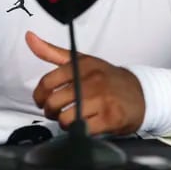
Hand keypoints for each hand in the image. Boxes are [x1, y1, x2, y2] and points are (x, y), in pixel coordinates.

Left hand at [26, 31, 144, 135]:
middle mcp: (92, 80)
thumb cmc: (107, 78)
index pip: (48, 82)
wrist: (141, 93)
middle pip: (54, 102)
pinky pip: (82, 130)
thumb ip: (52, 52)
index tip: (41, 100)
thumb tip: (29, 37)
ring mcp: (102, 99)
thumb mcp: (81, 61)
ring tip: (71, 119)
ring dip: (64, 123)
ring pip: (66, 118)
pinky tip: (84, 125)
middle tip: (56, 112)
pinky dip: (79, 131)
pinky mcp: (110, 118)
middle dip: (50, 111)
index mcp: (82, 65)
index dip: (39, 95)